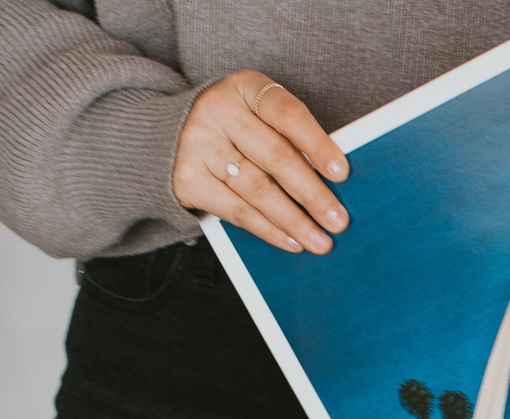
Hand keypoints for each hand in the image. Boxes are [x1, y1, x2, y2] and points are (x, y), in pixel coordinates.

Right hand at [173, 71, 349, 253]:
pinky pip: (237, 211)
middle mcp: (219, 111)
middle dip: (312, 194)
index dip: (317, 145)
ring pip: (258, 190)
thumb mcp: (258, 114)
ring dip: (294, 220)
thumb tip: (334, 181)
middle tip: (338, 220)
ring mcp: (199, 145)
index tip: (341, 173)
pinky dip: (268, 229)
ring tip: (320, 240)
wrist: (168, 134)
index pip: (289, 114)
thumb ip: (289, 136)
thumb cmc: (234, 127)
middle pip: (276, 157)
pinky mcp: (188, 179)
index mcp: (246, 87)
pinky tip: (291, 240)